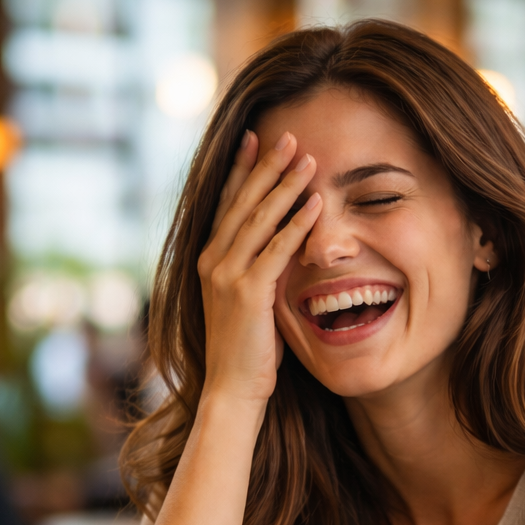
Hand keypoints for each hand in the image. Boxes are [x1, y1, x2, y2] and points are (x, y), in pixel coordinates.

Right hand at [196, 130, 321, 403]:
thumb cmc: (245, 350)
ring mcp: (227, 275)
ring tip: (307, 159)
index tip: (255, 139)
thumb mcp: (246, 301)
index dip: (241, 170)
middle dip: (266, 166)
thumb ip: (256, 269)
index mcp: (209, 259)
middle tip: (289, 136)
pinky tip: (316, 204)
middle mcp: (212, 260)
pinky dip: (297, 224)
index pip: (227, 203)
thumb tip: (280, 246)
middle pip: (242, 202)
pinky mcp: (248, 292)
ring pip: (259, 219)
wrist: (231, 388)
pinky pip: (276, 249)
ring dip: (285, 186)